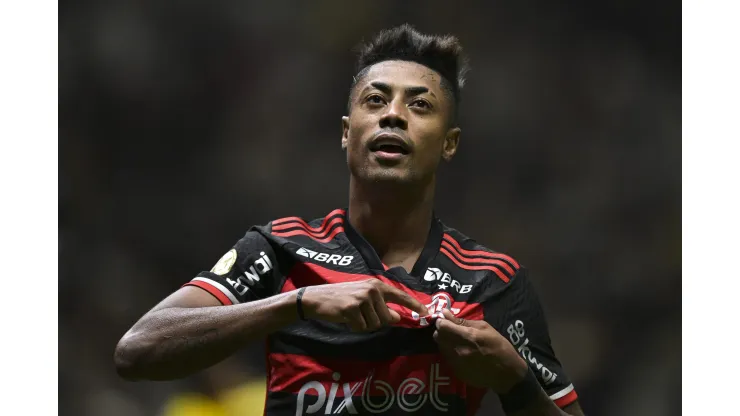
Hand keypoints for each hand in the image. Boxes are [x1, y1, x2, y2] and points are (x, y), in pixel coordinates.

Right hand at [301, 279, 428, 331]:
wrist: (318, 298)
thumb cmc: (342, 298)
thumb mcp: (364, 298)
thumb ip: (382, 306)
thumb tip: (398, 317)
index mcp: (377, 285)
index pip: (400, 296)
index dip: (414, 305)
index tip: (426, 313)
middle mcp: (372, 289)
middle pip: (387, 317)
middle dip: (376, 321)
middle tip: (361, 315)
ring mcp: (363, 298)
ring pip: (375, 324)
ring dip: (365, 324)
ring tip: (353, 315)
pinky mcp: (353, 309)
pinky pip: (363, 327)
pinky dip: (355, 327)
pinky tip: (347, 318)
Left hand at [434, 309, 528, 392]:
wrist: (506, 373)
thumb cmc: (499, 346)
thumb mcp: (485, 328)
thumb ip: (463, 321)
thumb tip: (445, 313)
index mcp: (467, 336)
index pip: (442, 326)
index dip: (442, 321)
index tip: (446, 320)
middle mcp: (459, 350)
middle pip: (438, 336)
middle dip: (442, 331)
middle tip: (451, 330)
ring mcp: (456, 363)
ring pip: (441, 347)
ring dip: (445, 342)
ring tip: (457, 341)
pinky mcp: (456, 372)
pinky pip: (447, 358)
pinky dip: (450, 353)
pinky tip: (461, 353)